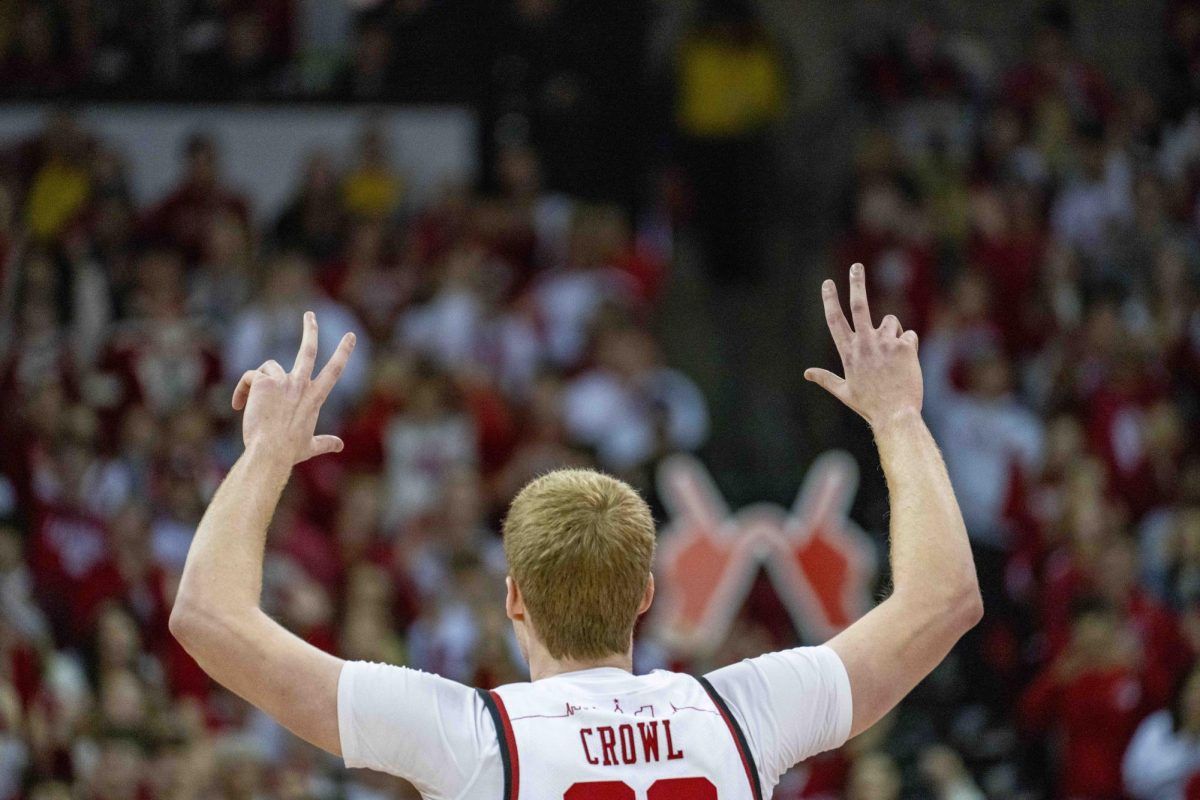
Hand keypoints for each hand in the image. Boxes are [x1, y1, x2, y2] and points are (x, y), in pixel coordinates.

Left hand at [232, 312, 355, 464]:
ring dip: (259, 380)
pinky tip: (239, 405)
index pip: (334, 371)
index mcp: (314, 398)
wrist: (270, 452)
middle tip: (309, 315)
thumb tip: (340, 446)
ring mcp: (283, 381)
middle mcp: (301, 385)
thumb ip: (325, 443)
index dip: (343, 352)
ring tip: (250, 402)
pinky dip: (242, 390)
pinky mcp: (264, 381)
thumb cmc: (288, 452)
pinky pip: (250, 377)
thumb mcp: (309, 446)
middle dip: (310, 330)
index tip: (350, 336)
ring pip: (268, 367)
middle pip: (309, 350)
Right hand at [804, 263, 922, 428]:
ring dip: (892, 334)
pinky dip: (908, 347)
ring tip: (893, 358)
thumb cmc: (869, 405)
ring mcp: (885, 343)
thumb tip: (806, 373)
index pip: (835, 320)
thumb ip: (825, 378)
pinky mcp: (904, 346)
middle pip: (859, 305)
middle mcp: (864, 343)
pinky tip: (906, 365)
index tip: (827, 283)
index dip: (830, 300)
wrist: (895, 415)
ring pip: (890, 322)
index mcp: (848, 352)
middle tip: (856, 267)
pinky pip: (908, 336)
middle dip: (856, 283)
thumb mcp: (844, 392)